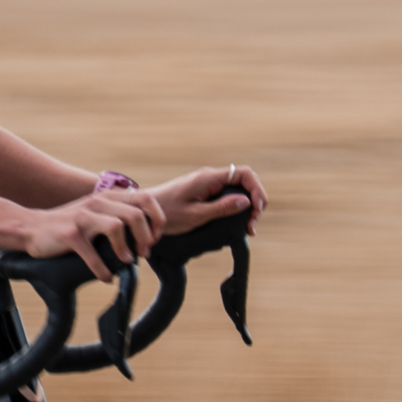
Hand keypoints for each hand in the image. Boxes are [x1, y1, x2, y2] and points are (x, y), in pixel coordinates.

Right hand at [21, 188, 166, 280]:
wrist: (32, 228)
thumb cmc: (69, 225)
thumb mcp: (95, 212)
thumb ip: (118, 214)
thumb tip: (146, 234)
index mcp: (108, 197)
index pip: (146, 198)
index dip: (156, 219)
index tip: (154, 238)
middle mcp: (97, 203)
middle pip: (136, 213)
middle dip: (145, 237)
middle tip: (143, 253)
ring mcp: (83, 217)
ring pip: (118, 226)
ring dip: (126, 249)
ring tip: (125, 262)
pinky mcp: (70, 235)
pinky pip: (93, 254)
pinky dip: (103, 270)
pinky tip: (105, 277)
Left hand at [147, 165, 265, 236]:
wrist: (143, 211)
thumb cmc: (166, 213)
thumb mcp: (196, 215)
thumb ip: (221, 208)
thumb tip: (246, 201)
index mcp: (209, 178)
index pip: (245, 174)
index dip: (257, 190)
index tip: (257, 211)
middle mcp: (210, 177)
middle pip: (244, 181)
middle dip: (255, 201)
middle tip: (251, 226)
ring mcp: (207, 183)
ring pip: (237, 189)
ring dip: (246, 206)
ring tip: (246, 228)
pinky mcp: (203, 191)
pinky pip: (226, 194)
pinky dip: (235, 207)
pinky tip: (235, 222)